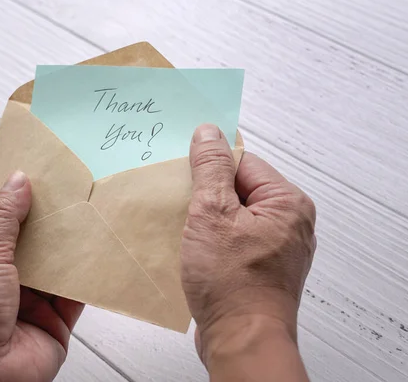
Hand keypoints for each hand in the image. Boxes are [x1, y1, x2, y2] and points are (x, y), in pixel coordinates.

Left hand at [0, 171, 83, 381]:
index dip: (22, 211)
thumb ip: (4, 221)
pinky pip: (75, 299)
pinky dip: (86, 280)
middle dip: (52, 230)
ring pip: (58, 273)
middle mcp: (7, 290)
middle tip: (70, 200)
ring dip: (70, 252)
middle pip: (36, 252)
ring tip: (87, 221)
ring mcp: (32, 309)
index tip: (40, 187)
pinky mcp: (55, 328)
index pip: (6, 234)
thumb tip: (16, 183)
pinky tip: (95, 258)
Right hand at [181, 124, 315, 379]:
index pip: (243, 163)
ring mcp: (277, 249)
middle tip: (184, 209)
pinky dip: (214, 242)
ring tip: (188, 233)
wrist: (241, 341)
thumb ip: (210, 169)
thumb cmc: (232, 283)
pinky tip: (196, 252)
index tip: (186, 175)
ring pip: (234, 218)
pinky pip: (235, 241)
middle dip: (207, 197)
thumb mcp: (212, 213)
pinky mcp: (262, 269)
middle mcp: (289, 223)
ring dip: (207, 222)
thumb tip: (209, 133)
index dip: (210, 168)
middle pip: (239, 190)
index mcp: (287, 203)